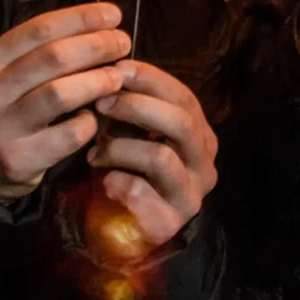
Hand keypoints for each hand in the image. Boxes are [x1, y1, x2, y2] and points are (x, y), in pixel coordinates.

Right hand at [0, 4, 127, 201]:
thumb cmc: (14, 108)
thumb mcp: (17, 73)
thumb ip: (48, 50)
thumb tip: (105, 23)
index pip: (39, 29)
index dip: (81, 18)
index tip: (114, 14)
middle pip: (53, 58)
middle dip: (97, 46)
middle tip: (123, 44)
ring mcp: (2, 127)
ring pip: (60, 94)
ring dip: (98, 81)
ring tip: (117, 77)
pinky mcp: (19, 159)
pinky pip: (68, 134)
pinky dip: (89, 122)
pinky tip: (93, 118)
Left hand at [88, 60, 217, 251]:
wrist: (127, 231)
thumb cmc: (130, 173)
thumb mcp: (135, 134)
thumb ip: (134, 110)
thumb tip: (112, 73)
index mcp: (201, 136)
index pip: (185, 98)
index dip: (152, 80)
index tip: (117, 68)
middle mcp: (205, 162)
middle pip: (181, 123)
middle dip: (137, 107)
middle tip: (101, 103)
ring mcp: (192, 194)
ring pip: (161, 156)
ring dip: (121, 148)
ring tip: (95, 151)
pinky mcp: (171, 222)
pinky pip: (141, 193)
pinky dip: (117, 182)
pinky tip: (105, 182)